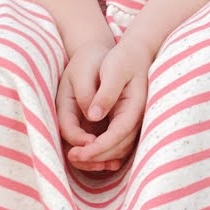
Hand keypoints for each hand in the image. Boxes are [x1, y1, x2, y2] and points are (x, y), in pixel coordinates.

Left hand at [64, 41, 150, 174]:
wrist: (136, 52)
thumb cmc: (123, 59)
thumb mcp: (114, 70)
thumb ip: (105, 93)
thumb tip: (93, 116)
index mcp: (135, 107)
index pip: (117, 136)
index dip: (98, 148)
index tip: (79, 153)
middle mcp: (137, 119)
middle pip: (118, 147)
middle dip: (96, 157)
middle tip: (72, 157)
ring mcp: (134, 122)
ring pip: (119, 149)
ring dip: (99, 157)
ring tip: (76, 156)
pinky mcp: (127, 121)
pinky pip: (117, 144)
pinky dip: (104, 152)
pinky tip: (88, 151)